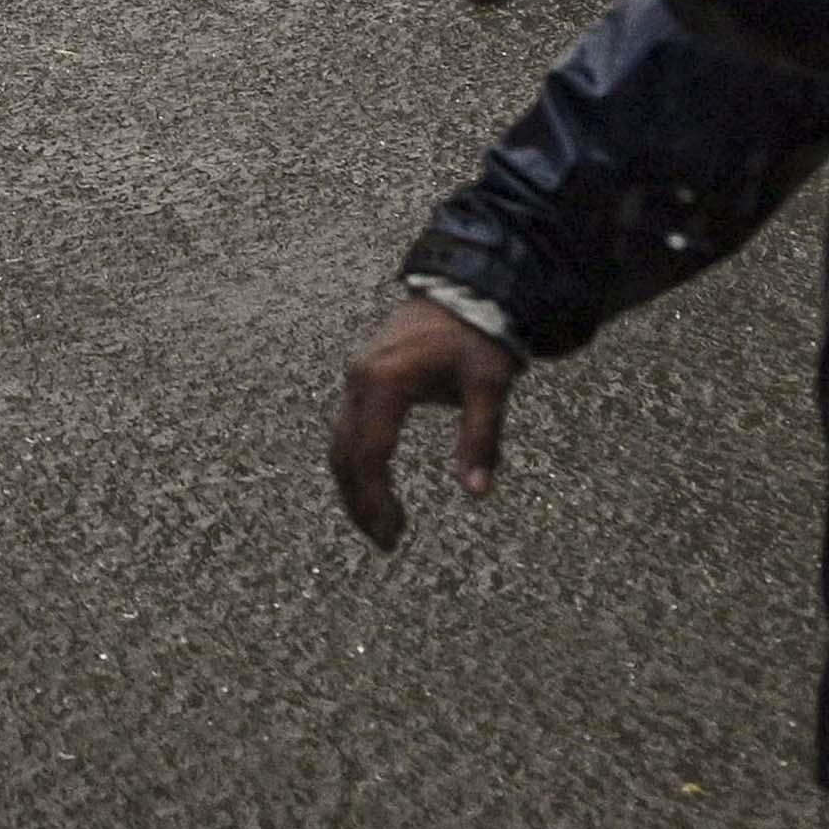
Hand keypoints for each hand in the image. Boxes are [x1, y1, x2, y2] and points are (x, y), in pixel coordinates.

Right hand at [329, 294, 522, 551]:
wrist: (465, 288)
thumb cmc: (477, 336)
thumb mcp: (488, 386)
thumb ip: (480, 438)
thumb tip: (476, 492)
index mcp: (386, 382)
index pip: (370, 455)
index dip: (376, 500)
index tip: (393, 534)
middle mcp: (360, 381)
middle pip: (345, 455)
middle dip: (360, 503)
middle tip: (388, 541)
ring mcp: (357, 378)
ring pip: (340, 444)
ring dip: (354, 487)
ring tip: (380, 523)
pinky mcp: (363, 378)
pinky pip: (349, 429)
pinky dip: (357, 464)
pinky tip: (375, 485)